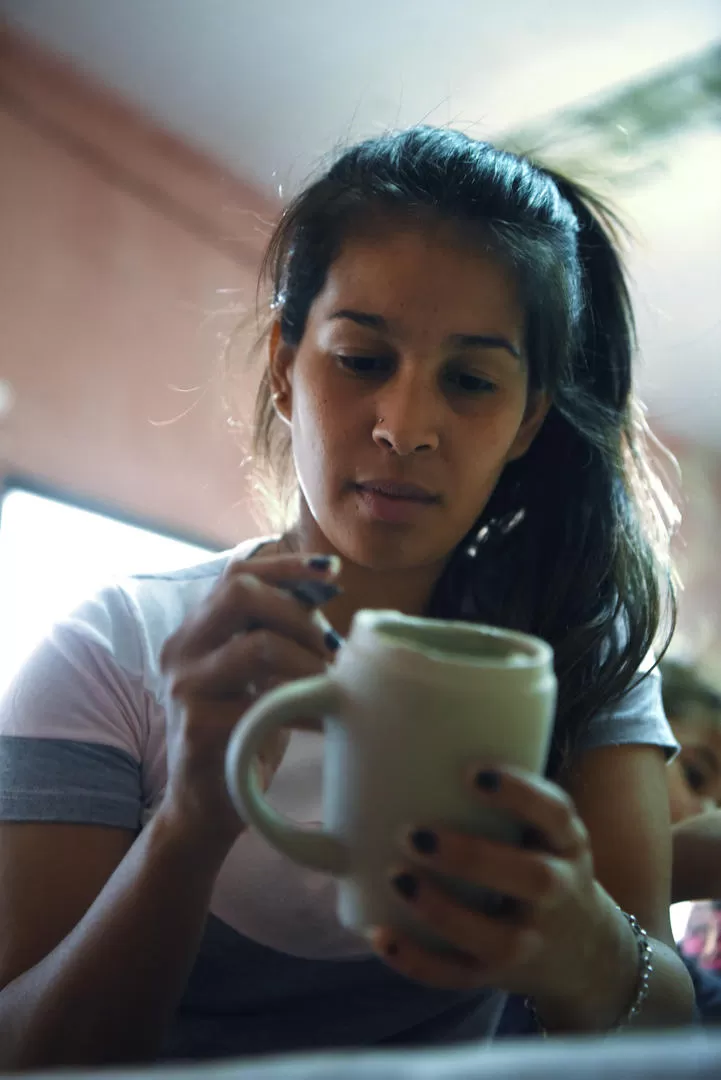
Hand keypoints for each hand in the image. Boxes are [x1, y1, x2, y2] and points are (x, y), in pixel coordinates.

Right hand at [158, 552, 340, 854]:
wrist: (204, 806)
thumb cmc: (240, 731)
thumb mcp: (256, 674)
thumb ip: (274, 632)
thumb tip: (326, 590)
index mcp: (196, 630)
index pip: (236, 572)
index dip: (285, 565)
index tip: (330, 571)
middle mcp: (181, 649)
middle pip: (238, 592)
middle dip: (298, 609)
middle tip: (331, 644)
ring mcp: (185, 688)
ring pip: (257, 646)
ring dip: (308, 662)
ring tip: (336, 683)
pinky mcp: (198, 728)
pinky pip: (263, 703)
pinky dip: (305, 707)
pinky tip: (325, 722)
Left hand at [371, 766, 634, 1017]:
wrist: (588, 954)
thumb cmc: (544, 863)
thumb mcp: (546, 829)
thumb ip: (504, 793)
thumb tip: (414, 730)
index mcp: (567, 844)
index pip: (555, 814)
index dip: (518, 792)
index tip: (473, 771)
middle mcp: (556, 893)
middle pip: (530, 878)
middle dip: (472, 857)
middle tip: (415, 832)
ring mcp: (531, 941)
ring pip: (495, 938)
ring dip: (441, 910)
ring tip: (396, 876)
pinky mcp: (500, 976)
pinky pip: (459, 977)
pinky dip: (417, 962)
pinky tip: (380, 935)